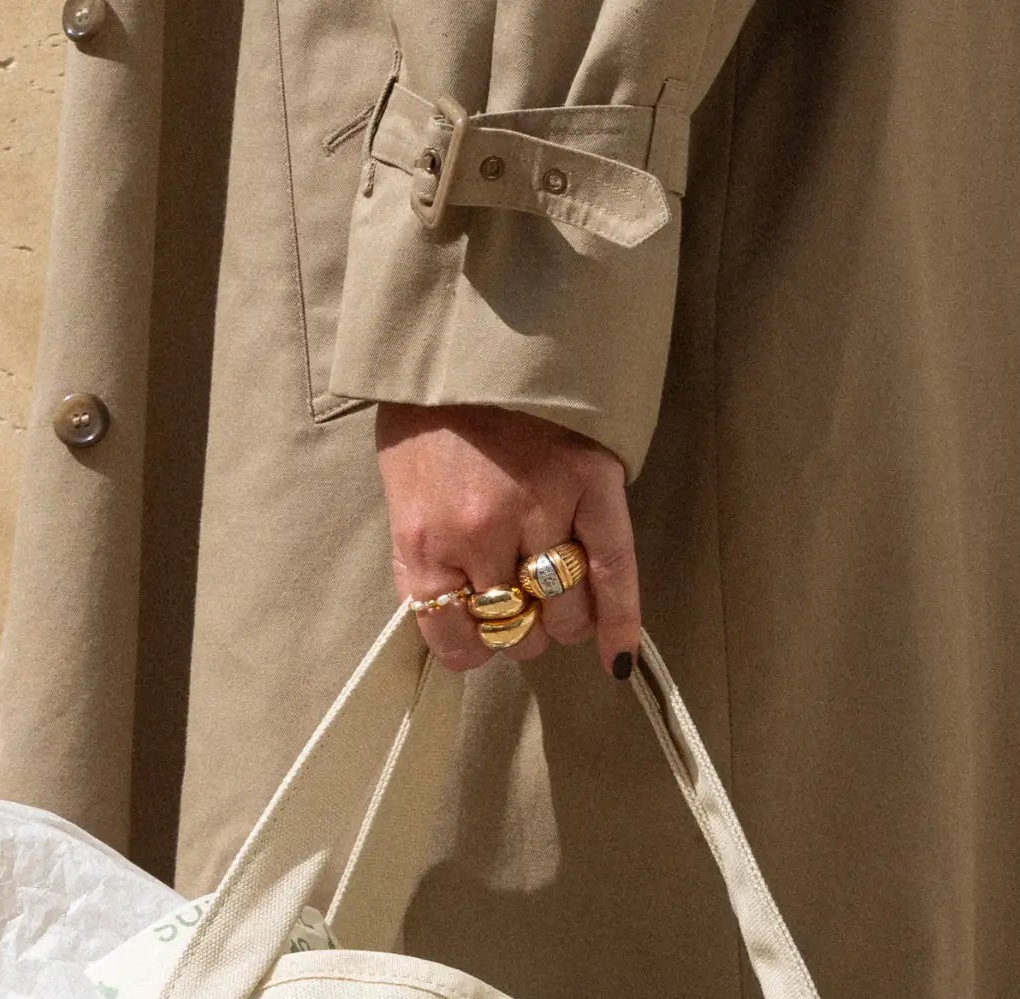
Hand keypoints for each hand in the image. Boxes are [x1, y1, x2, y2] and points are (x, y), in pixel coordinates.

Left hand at [375, 404, 640, 676]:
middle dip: (517, 625)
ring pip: (563, 613)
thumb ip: (421, 551)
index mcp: (425, 538)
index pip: (453, 637)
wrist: (470, 319)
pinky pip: (614, 572)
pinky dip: (619, 622)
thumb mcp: (400, 482)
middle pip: (514, 630)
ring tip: (557, 594)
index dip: (469, 645)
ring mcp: (541, 512)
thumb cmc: (428, 402)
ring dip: (562, 618)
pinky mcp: (591, 487)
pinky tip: (617, 659)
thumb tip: (449, 607)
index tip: (478, 634)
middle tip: (519, 600)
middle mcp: (481, 537)